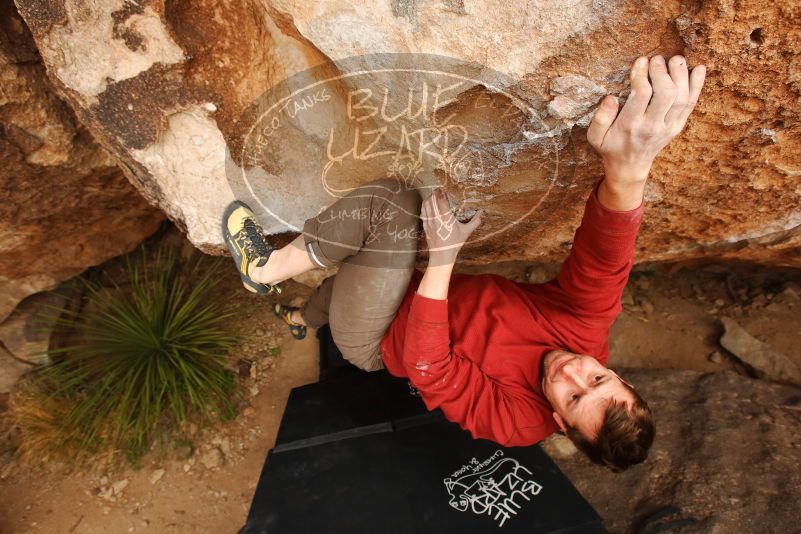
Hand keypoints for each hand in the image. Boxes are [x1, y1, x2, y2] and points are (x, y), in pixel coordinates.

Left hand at [421, 188, 482, 263]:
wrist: (442, 255)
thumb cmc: (454, 243)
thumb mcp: (466, 232)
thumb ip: (474, 222)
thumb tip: (482, 213)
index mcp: (446, 219)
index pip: (440, 201)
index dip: (440, 193)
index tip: (441, 188)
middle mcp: (436, 219)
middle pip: (431, 201)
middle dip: (434, 194)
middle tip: (438, 190)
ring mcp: (429, 222)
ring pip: (425, 206)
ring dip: (428, 199)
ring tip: (433, 195)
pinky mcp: (425, 226)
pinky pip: (423, 212)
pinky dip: (424, 206)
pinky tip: (427, 204)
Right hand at [588, 55, 705, 187]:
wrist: (630, 167)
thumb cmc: (611, 146)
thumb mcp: (595, 136)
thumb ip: (600, 117)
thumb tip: (610, 98)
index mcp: (630, 125)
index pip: (641, 94)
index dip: (642, 73)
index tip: (640, 61)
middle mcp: (652, 126)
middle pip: (666, 93)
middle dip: (663, 72)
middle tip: (657, 59)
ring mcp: (668, 127)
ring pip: (682, 97)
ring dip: (681, 75)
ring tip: (675, 59)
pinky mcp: (677, 126)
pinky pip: (691, 104)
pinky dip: (697, 86)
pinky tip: (699, 68)